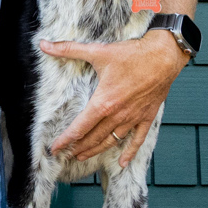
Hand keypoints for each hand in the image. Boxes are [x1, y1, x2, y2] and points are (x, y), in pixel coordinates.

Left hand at [41, 31, 187, 168]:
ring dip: (97, 150)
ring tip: (84, 156)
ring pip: (111, 140)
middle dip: (78, 147)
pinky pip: (137, 139)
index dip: (65, 140)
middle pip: (94, 137)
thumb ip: (68, 49)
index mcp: (104, 102)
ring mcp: (133, 117)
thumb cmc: (132, 54)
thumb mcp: (98, 51)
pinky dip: (129, 152)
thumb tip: (43, 44)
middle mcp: (118, 114)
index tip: (54, 149)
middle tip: (67, 154)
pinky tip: (122, 162)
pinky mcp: (146, 116)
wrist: (164, 56)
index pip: (79, 127)